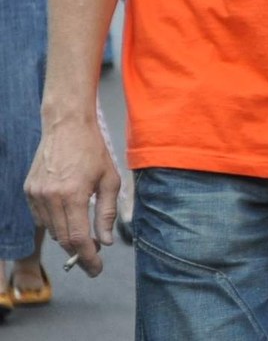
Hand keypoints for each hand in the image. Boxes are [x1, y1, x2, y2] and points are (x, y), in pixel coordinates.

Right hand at [25, 116, 119, 277]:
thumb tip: (105, 241)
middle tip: (93, 259)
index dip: (88, 258)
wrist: (66, 127)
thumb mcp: (110, 179)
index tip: (97, 269)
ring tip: (84, 238)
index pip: (78, 238)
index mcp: (73, 194)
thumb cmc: (93, 151)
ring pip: (51, 230)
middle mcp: (50, 197)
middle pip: (63, 239)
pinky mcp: (28, 191)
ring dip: (67, 239)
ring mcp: (36, 195)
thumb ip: (106, 212)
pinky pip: (41, 218)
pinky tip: (67, 219)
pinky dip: (54, 224)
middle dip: (79, 254)